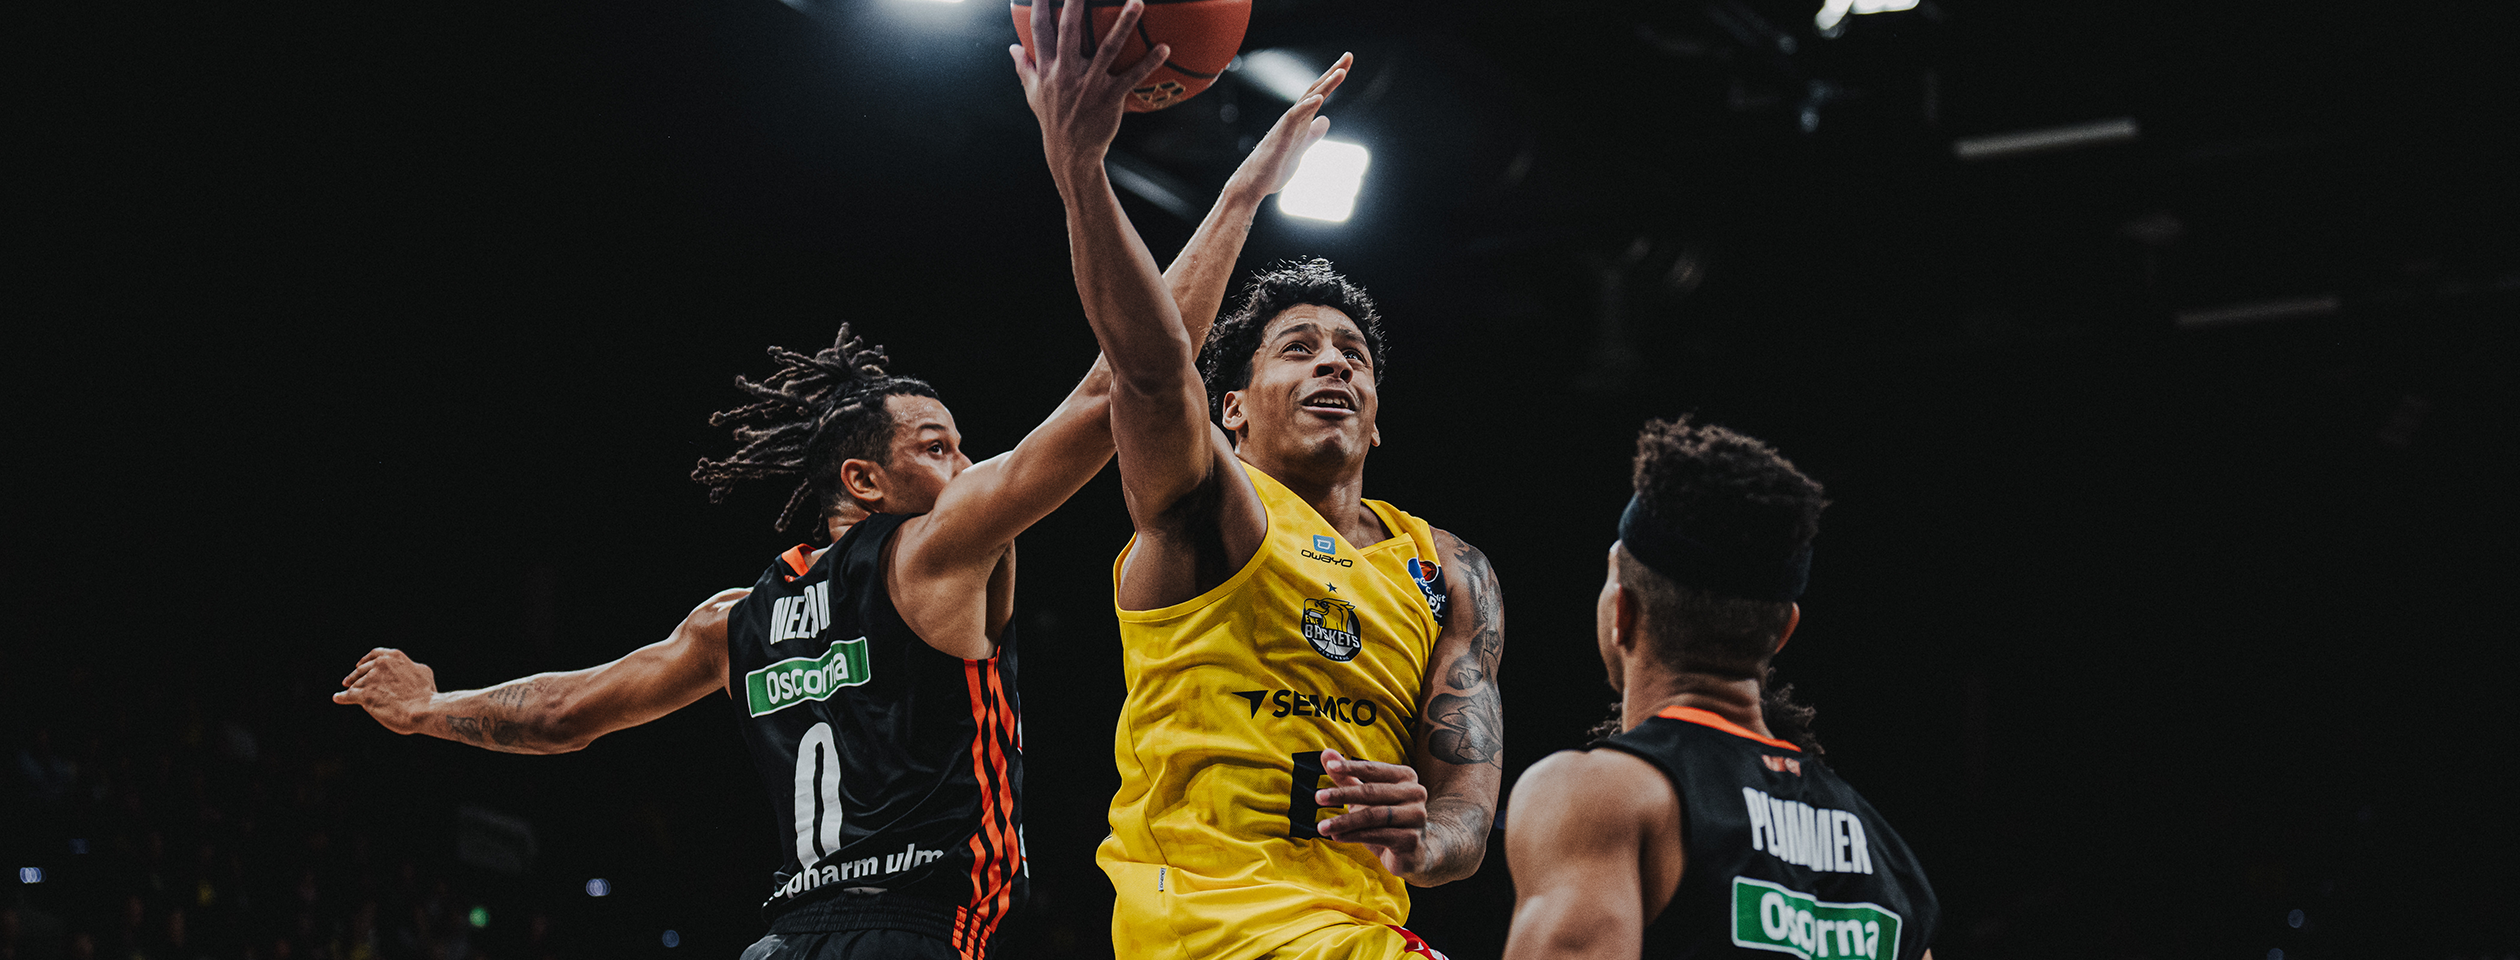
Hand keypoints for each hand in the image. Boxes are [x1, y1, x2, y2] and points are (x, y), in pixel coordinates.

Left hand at [333, 647, 438, 734]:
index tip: (359, 665)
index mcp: (394, 656)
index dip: (365, 661)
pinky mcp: (365, 695)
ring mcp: (371, 679)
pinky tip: (338, 698)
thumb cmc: (426, 693)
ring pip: (357, 684)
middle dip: (354, 676)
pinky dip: (342, 697)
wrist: (423, 710)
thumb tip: (408, 668)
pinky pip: (349, 695)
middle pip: (362, 670)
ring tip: (347, 695)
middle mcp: (380, 664)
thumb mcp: (423, 671)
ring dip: (352, 689)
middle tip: (348, 682)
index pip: (374, 655)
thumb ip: (410, 667)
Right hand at [1010, 0, 1170, 179]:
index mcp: (1047, 69)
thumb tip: (1012, 47)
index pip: (1039, 30)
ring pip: (1108, 48)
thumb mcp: (1033, 94)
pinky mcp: (1110, 98)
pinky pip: (1132, 77)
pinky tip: (1164, 48)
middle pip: (1069, 31)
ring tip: (1137, 2)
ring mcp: (1089, 85)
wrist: (1071, 153)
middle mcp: (1067, 74)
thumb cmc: (1053, 120)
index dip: (1039, 5)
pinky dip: (1148, 62)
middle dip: (1075, 4)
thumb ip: (1024, 67)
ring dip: (1124, 24)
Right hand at [1225, 53, 1352, 201]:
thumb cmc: (1274, 167)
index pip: (1319, 94)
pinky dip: (1306, 106)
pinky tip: (1319, 98)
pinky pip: (1293, 118)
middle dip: (1332, 73)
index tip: (1346, 64)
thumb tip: (1325, 119)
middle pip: (1315, 89)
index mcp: (1300, 120)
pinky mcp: (1280, 137)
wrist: (1253, 184)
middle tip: (1348, 56)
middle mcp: (1293, 117)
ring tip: (1341, 72)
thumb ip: (1313, 133)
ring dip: (1324, 85)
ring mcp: (1286, 125)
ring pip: (1307, 99)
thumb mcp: (1301, 147)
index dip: (1333, 79)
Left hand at [1314, 747, 1431, 876]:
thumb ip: (1347, 775)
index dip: (1351, 766)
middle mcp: (1415, 793)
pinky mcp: (1411, 839)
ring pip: (1373, 816)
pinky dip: (1355, 836)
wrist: (1414, 850)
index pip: (1373, 769)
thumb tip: (1326, 753)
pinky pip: (1378, 835)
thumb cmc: (1386, 818)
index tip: (1330, 767)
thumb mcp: (1366, 796)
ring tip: (1322, 826)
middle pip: (1372, 792)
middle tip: (1318, 797)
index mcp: (1406, 777)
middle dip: (1342, 795)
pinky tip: (1337, 836)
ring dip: (1344, 821)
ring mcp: (1416, 816)